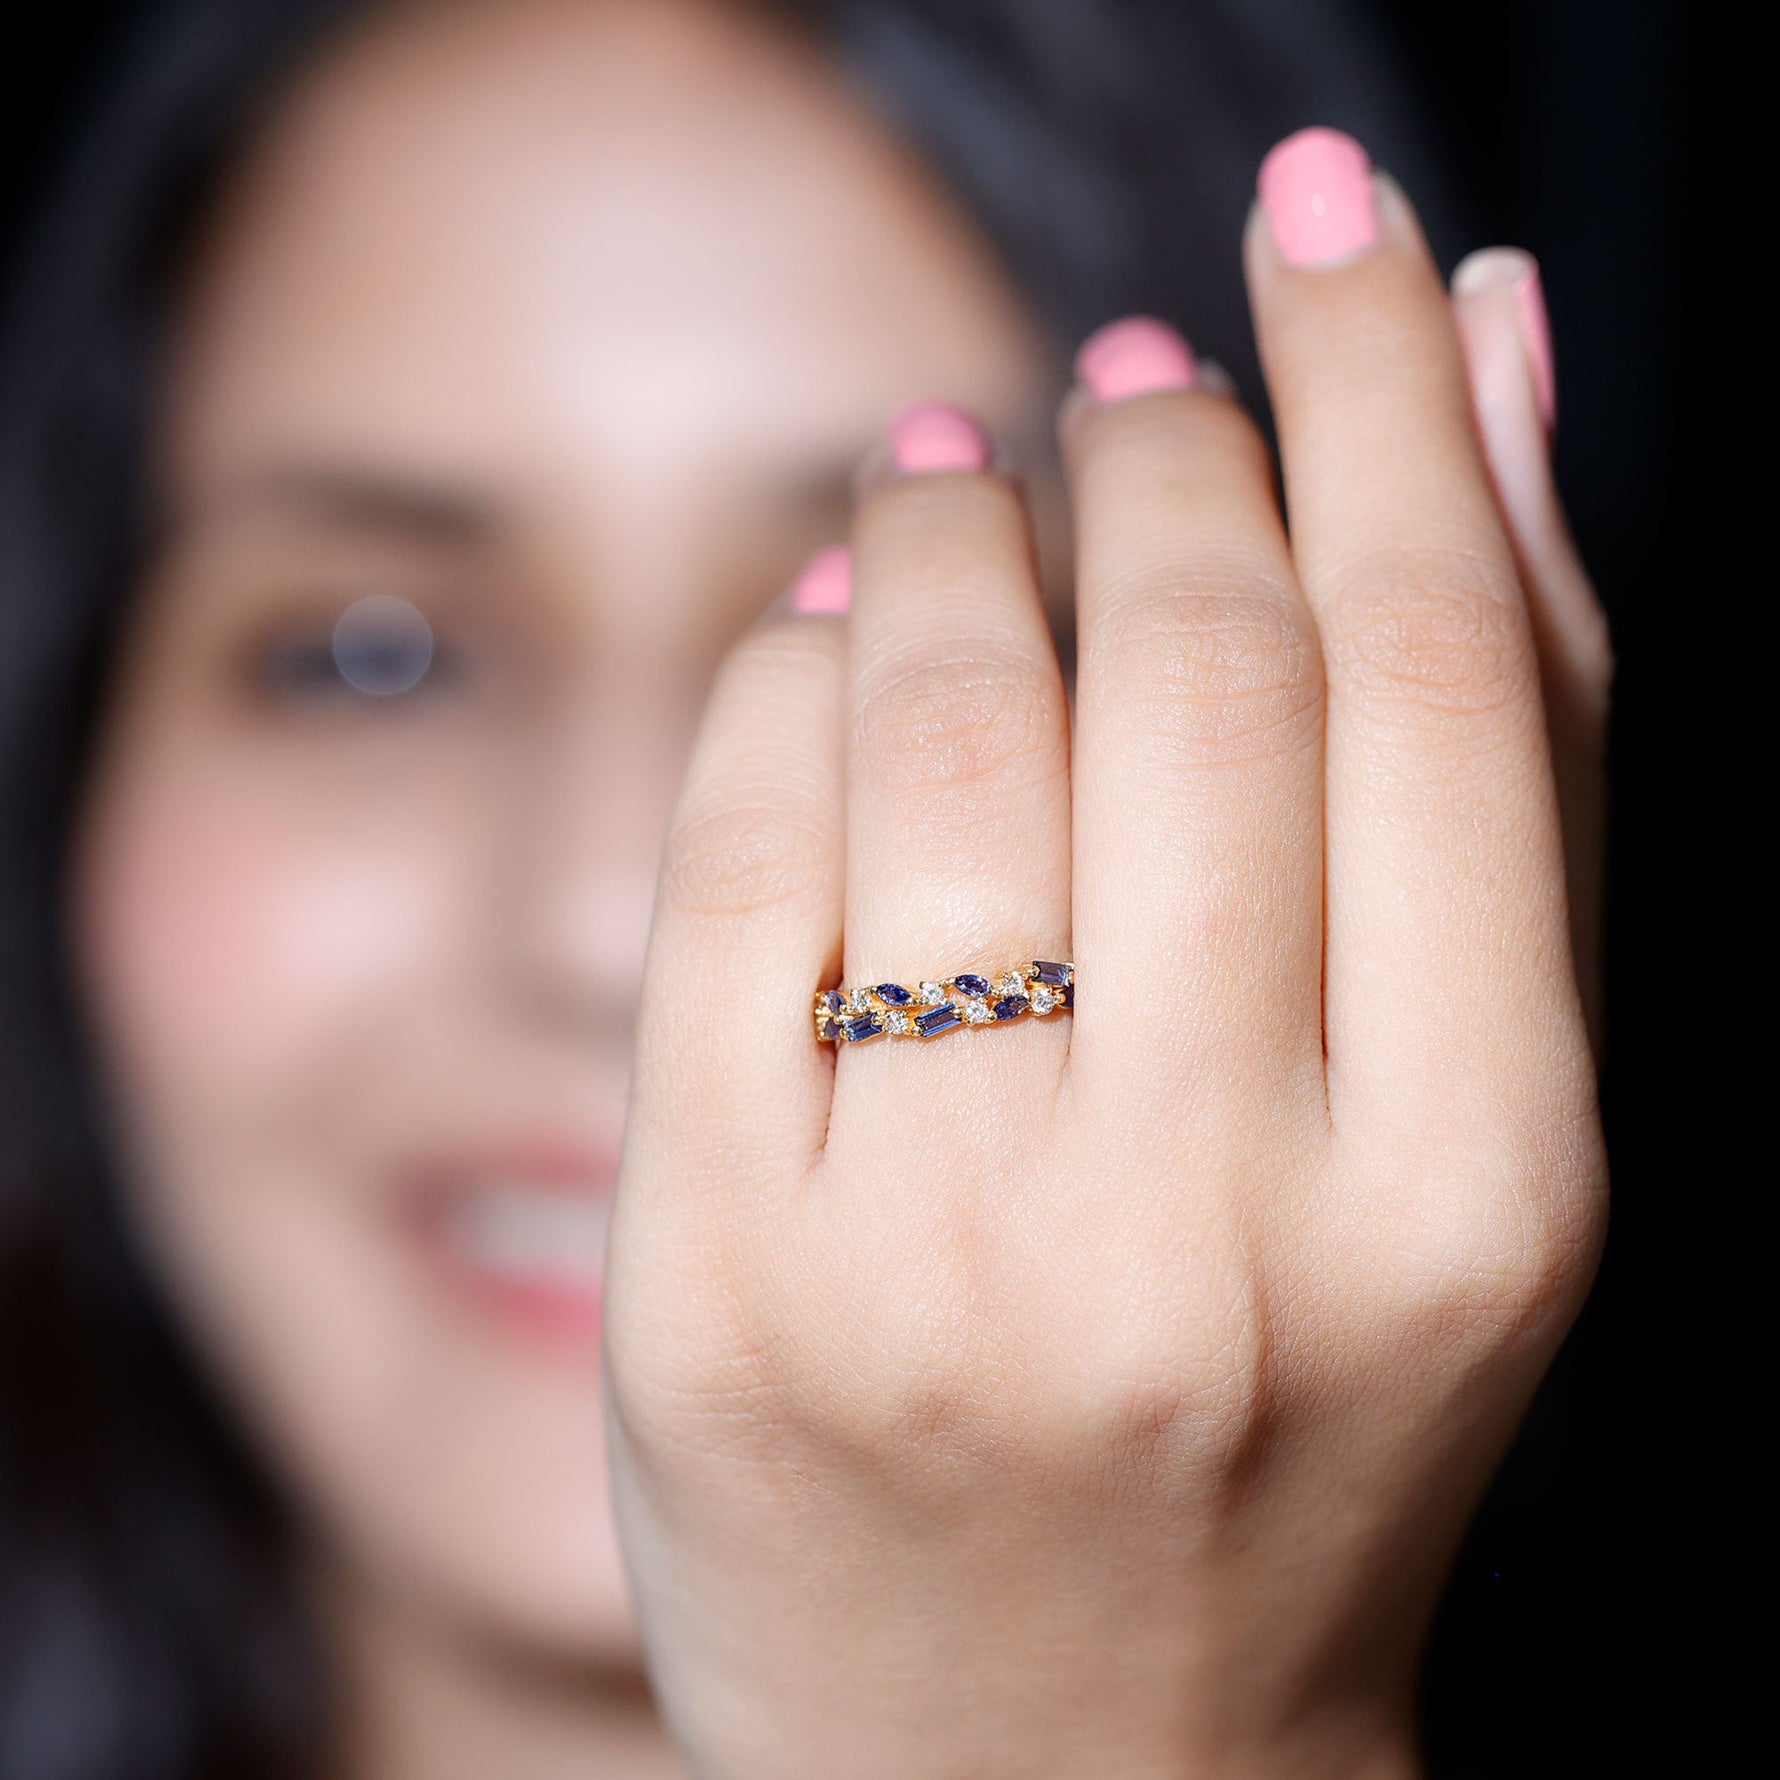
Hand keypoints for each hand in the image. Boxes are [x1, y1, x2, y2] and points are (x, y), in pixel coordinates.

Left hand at [604, 130, 1608, 1778]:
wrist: (1055, 1765)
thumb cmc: (1298, 1421)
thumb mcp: (1467, 1134)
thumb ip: (1514, 753)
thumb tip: (1498, 351)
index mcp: (1474, 1191)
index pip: (1442, 669)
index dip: (1383, 394)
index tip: (1333, 220)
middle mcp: (1212, 1225)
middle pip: (1183, 668)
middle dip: (1155, 452)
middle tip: (1126, 382)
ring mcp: (935, 1261)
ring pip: (931, 729)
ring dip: (939, 534)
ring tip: (951, 481)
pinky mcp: (712, 1278)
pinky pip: (726, 855)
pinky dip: (766, 682)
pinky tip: (811, 635)